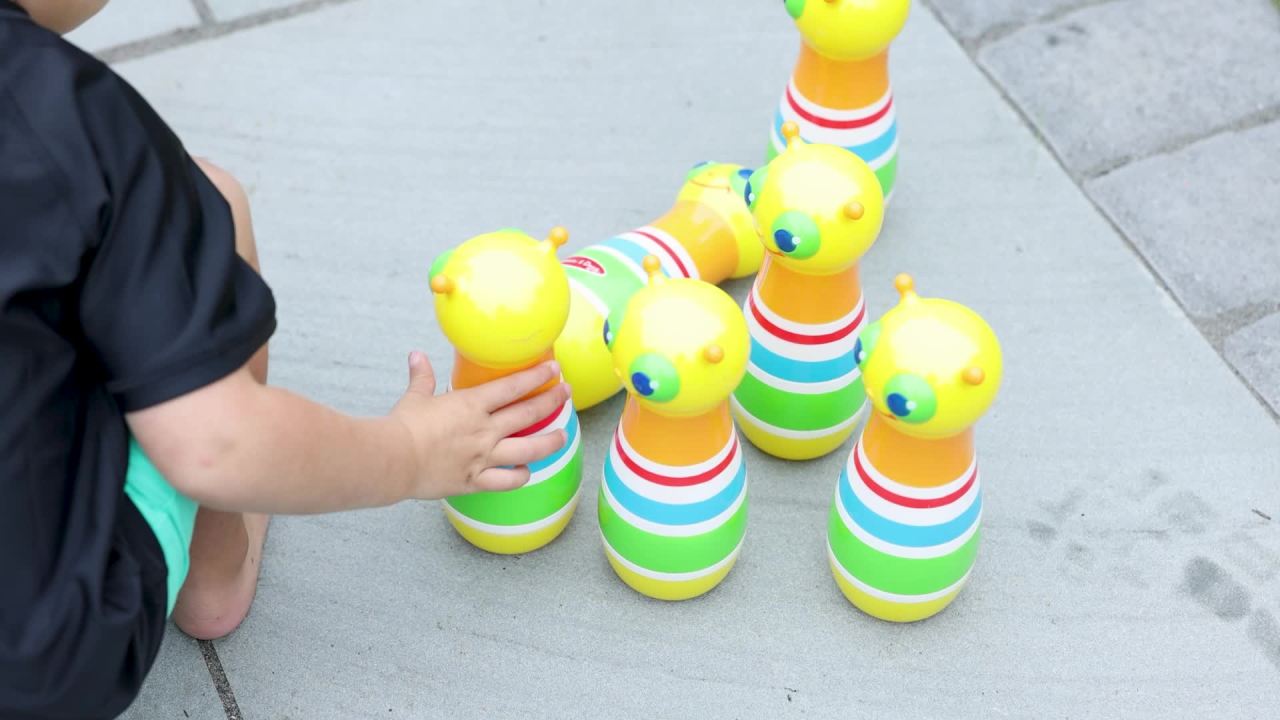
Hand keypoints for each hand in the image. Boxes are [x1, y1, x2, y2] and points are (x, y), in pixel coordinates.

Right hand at [390, 351, 569, 499]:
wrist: (393, 460)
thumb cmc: (402, 427)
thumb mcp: (415, 397)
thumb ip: (421, 377)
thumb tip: (416, 355)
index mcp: (471, 405)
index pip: (513, 386)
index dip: (537, 376)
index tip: (554, 368)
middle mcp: (484, 430)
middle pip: (528, 413)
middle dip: (552, 401)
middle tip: (566, 393)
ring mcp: (483, 457)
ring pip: (529, 449)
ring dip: (550, 441)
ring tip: (563, 435)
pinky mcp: (476, 481)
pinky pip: (507, 481)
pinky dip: (520, 476)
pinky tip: (526, 471)